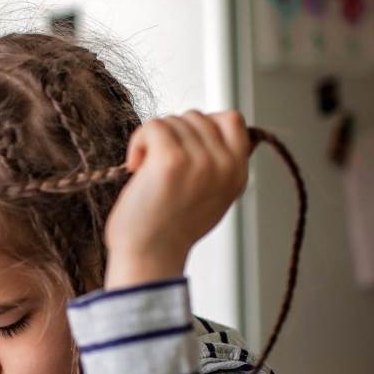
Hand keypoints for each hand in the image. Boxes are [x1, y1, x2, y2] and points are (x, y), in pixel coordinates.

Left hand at [104, 110, 249, 288]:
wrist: (149, 257)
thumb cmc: (168, 231)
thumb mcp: (211, 197)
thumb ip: (217, 165)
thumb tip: (208, 130)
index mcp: (237, 174)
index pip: (231, 121)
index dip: (202, 126)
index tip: (184, 149)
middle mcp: (225, 165)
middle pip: (197, 117)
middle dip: (173, 136)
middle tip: (160, 168)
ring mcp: (201, 161)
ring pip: (173, 121)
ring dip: (153, 142)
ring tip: (148, 173)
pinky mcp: (172, 160)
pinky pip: (153, 126)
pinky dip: (138, 142)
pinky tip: (135, 167)